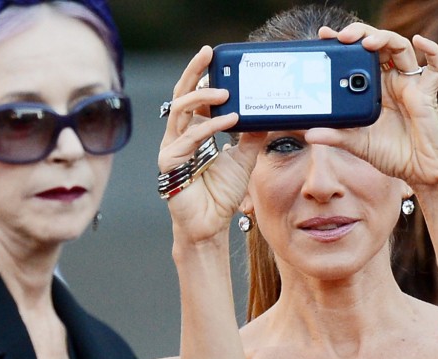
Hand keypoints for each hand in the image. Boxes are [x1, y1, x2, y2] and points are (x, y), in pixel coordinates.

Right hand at [159, 46, 265, 242]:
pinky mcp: (170, 163)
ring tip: (225, 92)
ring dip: (203, 99)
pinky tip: (230, 121)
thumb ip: (252, 137)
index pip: (193, 95)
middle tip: (207, 54)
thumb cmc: (222, 193)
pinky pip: (190, 138)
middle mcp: (178, 135)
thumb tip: (266, 116)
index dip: (200, 75)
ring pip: (181, 112)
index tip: (213, 55)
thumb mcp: (245, 159)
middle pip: (181, 95)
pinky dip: (210, 127)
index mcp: (193, 131)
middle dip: (193, 72)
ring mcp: (172, 148)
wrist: (211, 225)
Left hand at [304, 23, 437, 190]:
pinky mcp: (428, 93)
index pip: (358, 56)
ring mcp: (410, 85)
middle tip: (342, 37)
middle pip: (378, 44)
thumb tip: (308, 134)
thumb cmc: (392, 155)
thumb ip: (336, 137)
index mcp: (373, 88)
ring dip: (385, 39)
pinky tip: (419, 40)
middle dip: (361, 34)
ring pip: (401, 48)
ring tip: (367, 43)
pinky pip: (436, 67)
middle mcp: (391, 81)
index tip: (324, 36)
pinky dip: (432, 49)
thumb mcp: (357, 144)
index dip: (344, 42)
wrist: (420, 172)